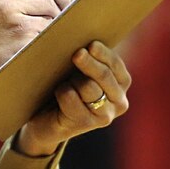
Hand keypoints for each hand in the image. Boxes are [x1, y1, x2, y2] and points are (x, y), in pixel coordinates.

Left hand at [17, 41, 131, 156]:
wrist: (48, 120)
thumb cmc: (67, 87)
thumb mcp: (80, 70)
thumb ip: (88, 57)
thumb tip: (81, 44)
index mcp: (122, 83)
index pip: (116, 65)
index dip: (103, 54)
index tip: (91, 44)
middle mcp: (119, 101)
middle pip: (104, 76)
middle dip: (89, 63)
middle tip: (77, 54)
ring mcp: (105, 115)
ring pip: (89, 87)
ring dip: (72, 80)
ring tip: (64, 80)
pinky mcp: (87, 124)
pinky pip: (71, 98)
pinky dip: (61, 92)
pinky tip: (57, 94)